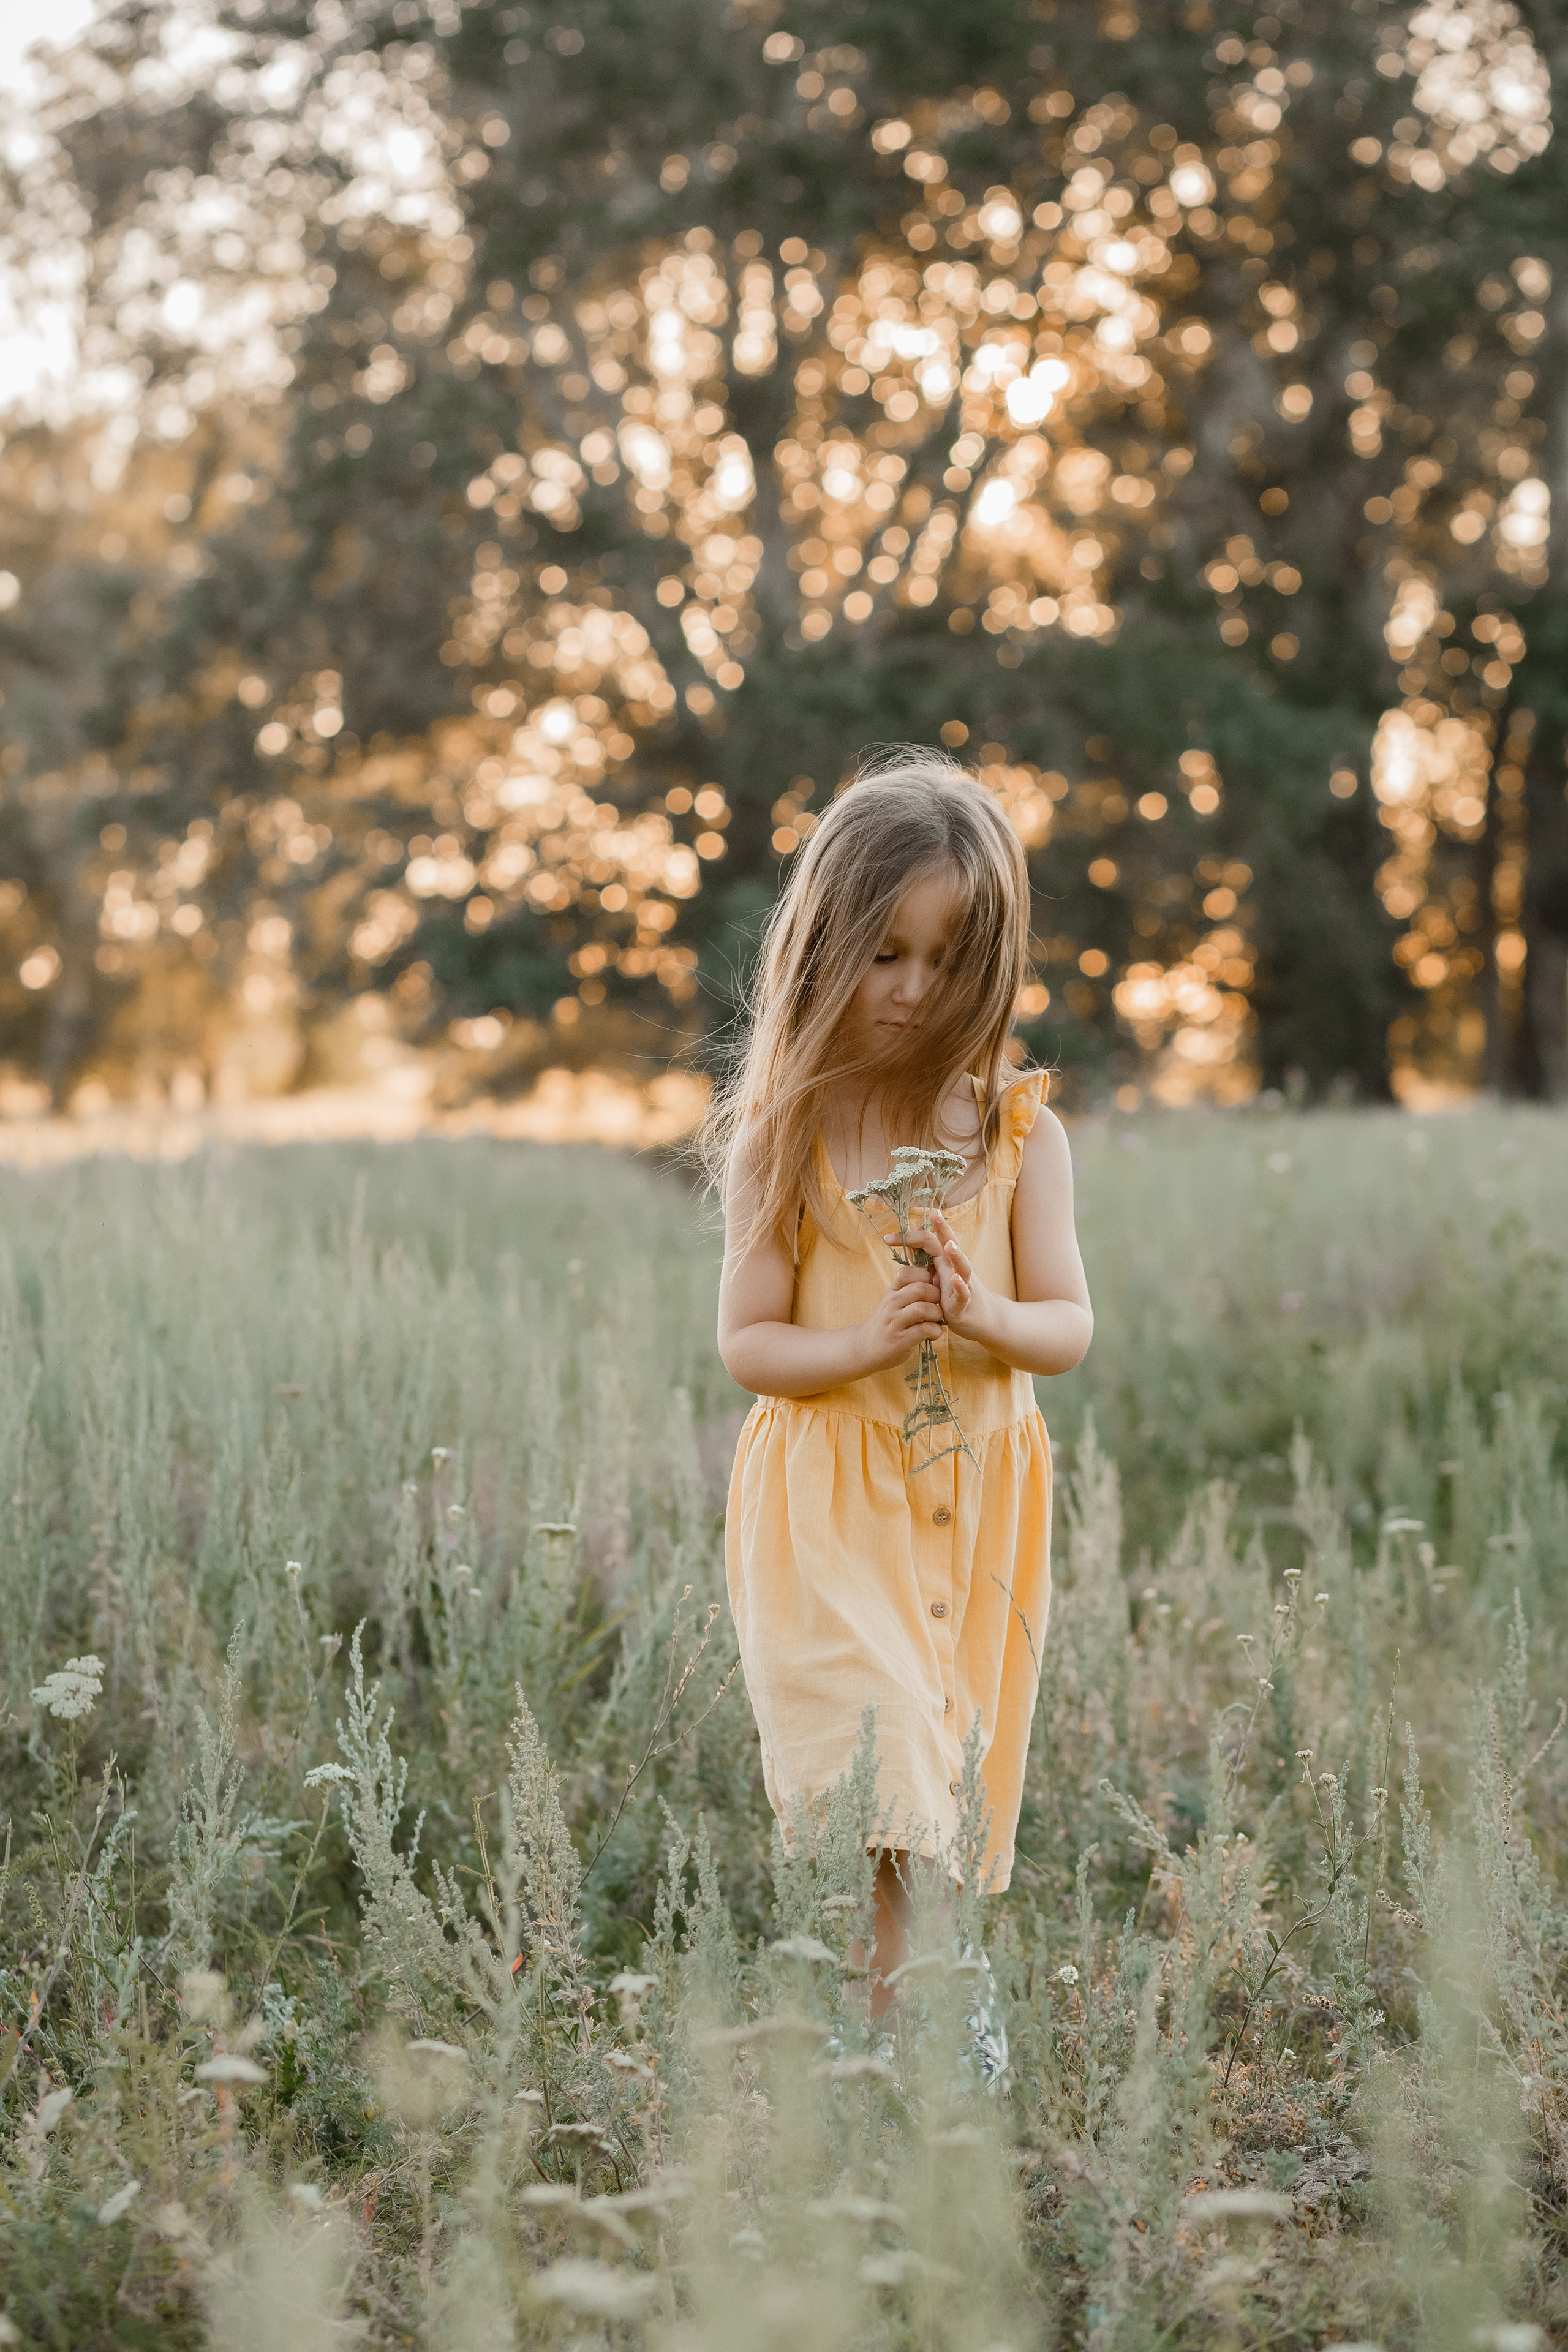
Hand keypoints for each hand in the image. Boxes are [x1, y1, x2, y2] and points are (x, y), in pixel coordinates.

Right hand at [858, 1256, 944, 1372]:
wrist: (867, 1347)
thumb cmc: (888, 1321)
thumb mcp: (893, 1301)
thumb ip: (908, 1289)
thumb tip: (932, 1274)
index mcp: (892, 1292)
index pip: (906, 1273)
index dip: (924, 1276)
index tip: (929, 1287)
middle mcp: (891, 1304)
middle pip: (920, 1289)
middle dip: (936, 1296)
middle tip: (937, 1304)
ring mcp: (895, 1322)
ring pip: (923, 1308)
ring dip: (937, 1314)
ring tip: (935, 1320)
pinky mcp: (901, 1340)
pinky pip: (925, 1330)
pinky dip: (936, 1331)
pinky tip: (932, 1333)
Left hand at [905, 1210, 992, 1344]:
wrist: (980, 1318)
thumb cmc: (954, 1295)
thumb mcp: (937, 1277)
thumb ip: (924, 1262)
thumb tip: (908, 1245)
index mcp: (945, 1261)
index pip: (930, 1240)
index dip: (911, 1236)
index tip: (887, 1238)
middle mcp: (955, 1268)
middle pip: (951, 1244)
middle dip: (943, 1229)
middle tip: (935, 1214)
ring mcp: (964, 1284)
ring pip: (963, 1266)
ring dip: (957, 1255)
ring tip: (950, 1246)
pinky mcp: (964, 1303)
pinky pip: (963, 1293)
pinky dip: (960, 1286)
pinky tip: (955, 1279)